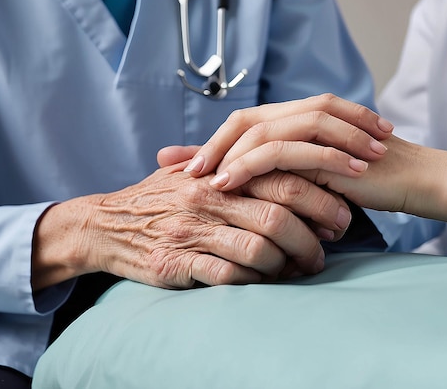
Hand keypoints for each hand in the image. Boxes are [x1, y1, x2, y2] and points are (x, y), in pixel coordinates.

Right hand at [32, 162, 352, 289]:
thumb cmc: (159, 198)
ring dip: (289, 263)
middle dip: (315, 234)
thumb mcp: (194, 172)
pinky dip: (256, 283)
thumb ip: (239, 164)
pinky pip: (229, 277)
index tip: (342, 214)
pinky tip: (267, 282)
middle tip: (330, 246)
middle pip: (278, 214)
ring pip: (259, 249)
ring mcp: (191, 231)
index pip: (283, 177)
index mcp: (218, 171)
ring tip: (304, 268)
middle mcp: (207, 197)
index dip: (321, 196)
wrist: (105, 225)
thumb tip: (293, 163)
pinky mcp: (176, 263)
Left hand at [173, 94, 392, 186]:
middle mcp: (303, 116)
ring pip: (258, 130)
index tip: (177, 160)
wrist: (412, 181)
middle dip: (209, 143)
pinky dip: (248, 165)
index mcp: (298, 121)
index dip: (212, 140)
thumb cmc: (365, 185)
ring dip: (223, 155)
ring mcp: (315, 126)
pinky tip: (229, 182)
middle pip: (245, 119)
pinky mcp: (326, 142)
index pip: (246, 123)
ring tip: (197, 180)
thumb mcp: (312, 181)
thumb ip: (280, 178)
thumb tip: (241, 190)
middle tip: (178, 167)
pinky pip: (279, 150)